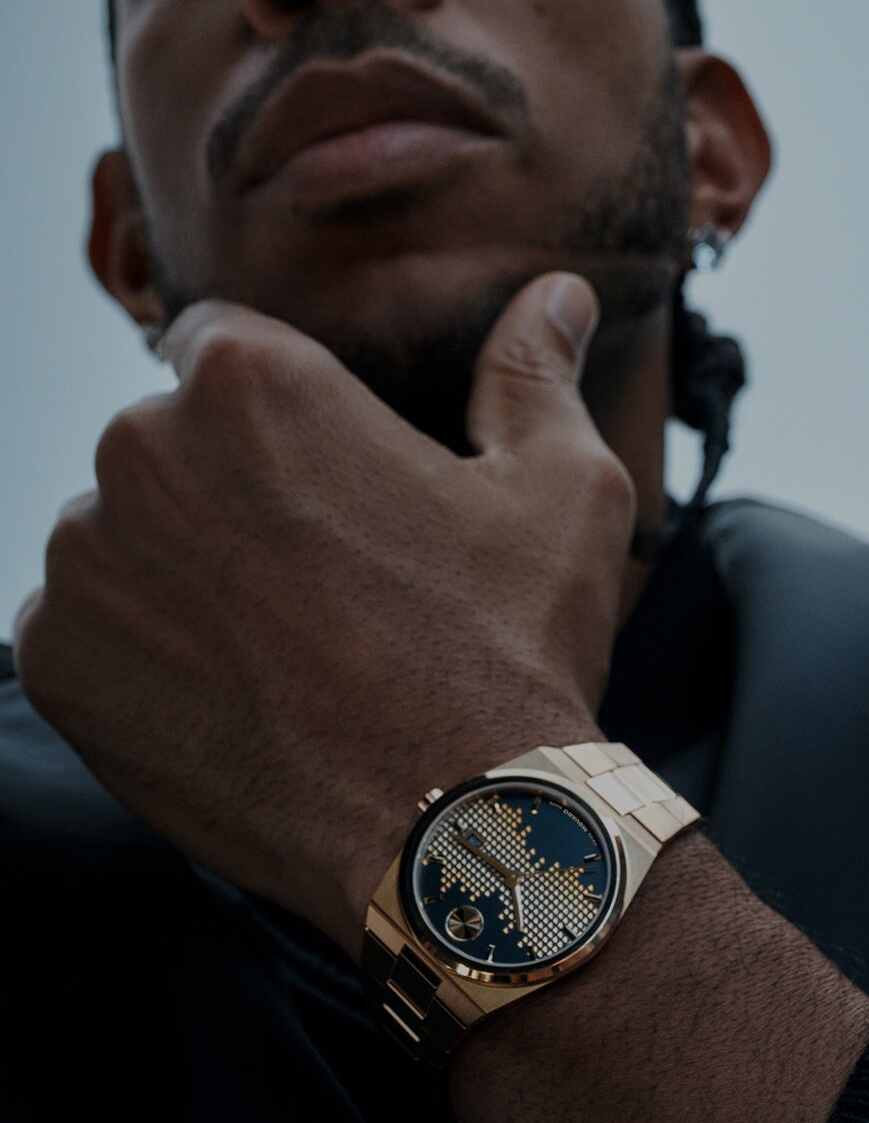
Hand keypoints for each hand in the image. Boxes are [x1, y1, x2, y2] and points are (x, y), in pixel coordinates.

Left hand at [15, 273, 634, 956]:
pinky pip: (84, 622)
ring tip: (282, 636)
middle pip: (169, 437)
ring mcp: (85, 563)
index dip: (278, 402)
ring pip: (123, 531)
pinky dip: (140, 645)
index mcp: (252, 381)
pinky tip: (234, 687)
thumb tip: (557, 292)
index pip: (220, 341)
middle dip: (230, 482)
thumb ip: (533, 372)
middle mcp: (141, 451)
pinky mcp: (54, 664)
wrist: (453, 829)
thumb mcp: (559, 487)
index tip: (323, 467)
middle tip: (322, 566)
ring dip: (181, 563)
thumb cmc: (510, 641)